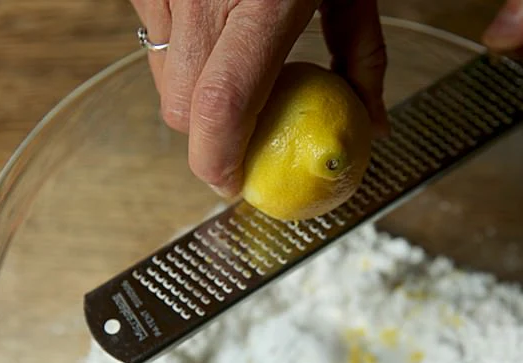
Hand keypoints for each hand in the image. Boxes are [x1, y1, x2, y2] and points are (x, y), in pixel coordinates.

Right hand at [130, 0, 388, 196]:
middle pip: (181, 108)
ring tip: (234, 67)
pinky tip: (212, 28)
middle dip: (208, 134)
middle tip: (244, 130)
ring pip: (161, 77)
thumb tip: (372, 127)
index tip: (233, 184)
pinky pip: (150, 38)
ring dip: (193, 94)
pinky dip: (179, 51)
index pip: (221, 107)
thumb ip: (363, 59)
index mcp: (263, 4)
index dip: (218, 161)